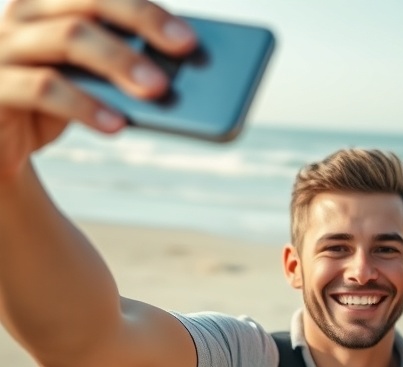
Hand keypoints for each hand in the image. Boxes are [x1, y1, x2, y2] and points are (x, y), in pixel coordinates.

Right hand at [0, 0, 195, 176]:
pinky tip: (117, 124)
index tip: (189, 35)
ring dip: (121, 61)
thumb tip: (182, 74)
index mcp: (53, 4)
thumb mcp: (92, 81)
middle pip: (89, 1)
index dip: (145, 8)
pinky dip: (86, 105)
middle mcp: (26, 14)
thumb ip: (124, 68)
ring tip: (159, 89)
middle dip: (143, 20)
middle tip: (184, 47)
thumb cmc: (54, 105)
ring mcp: (5, 46)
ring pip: (69, 38)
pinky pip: (43, 87)